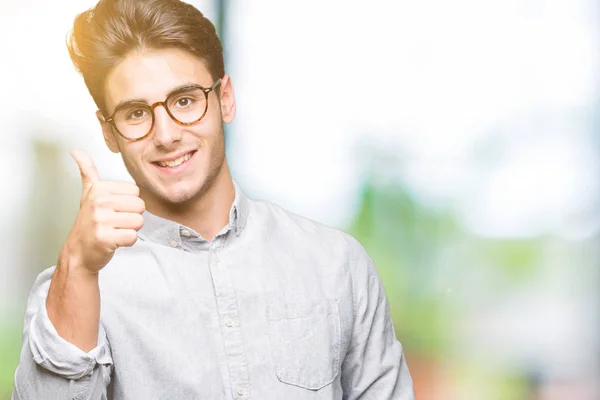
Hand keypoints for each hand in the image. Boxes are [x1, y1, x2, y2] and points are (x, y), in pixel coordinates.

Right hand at [61, 148, 144, 273]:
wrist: (78, 252)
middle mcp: (99, 202)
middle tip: (114, 222)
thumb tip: (76, 150)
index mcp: (99, 189)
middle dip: (131, 217)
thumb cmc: (88, 223)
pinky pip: (133, 237)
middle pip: (140, 206)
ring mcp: (101, 220)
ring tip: (114, 230)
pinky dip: (127, 242)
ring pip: (139, 221)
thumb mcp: (88, 194)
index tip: (113, 210)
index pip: (135, 192)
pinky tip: (114, 241)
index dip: (128, 204)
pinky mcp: (105, 238)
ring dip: (130, 229)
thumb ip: (87, 171)